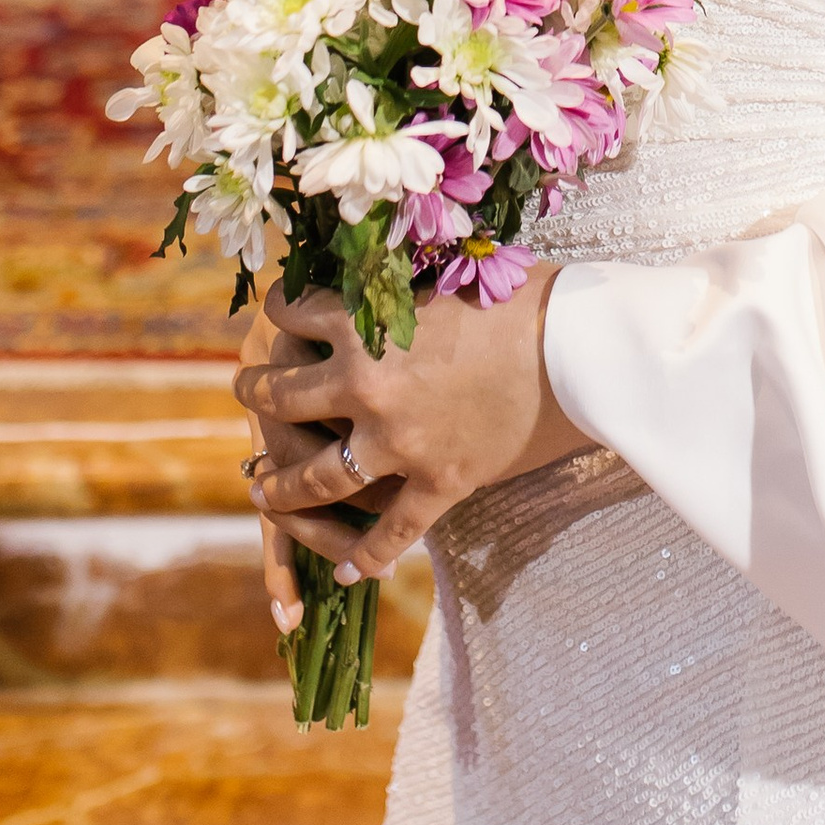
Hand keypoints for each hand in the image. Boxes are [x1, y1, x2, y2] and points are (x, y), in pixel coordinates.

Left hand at [234, 269, 587, 594]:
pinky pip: (391, 532)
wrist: (582, 351)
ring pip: (318, 475)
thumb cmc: (530, 296)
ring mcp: (400, 442)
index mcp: (369, 321)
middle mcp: (369, 385)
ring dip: (282, 484)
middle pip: (286, 396)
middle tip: (242, 391)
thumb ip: (406, 279)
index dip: (280, 310)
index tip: (274, 312)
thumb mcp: (454, 273)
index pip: (297, 314)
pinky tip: (344, 571)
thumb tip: (384, 253)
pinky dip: (366, 556)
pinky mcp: (440, 484)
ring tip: (260, 486)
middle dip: (256, 393)